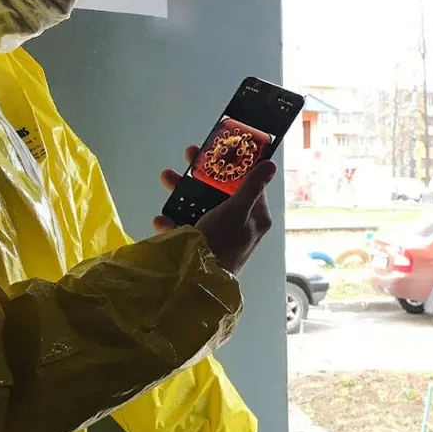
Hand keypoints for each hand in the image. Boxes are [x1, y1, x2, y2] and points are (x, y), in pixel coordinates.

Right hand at [154, 145, 275, 276]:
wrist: (198, 283)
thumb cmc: (222, 242)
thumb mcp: (237, 210)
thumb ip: (252, 187)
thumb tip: (271, 165)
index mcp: (255, 217)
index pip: (249, 183)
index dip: (234, 164)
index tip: (218, 148)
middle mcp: (240, 226)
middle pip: (222, 192)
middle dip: (203, 173)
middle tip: (188, 155)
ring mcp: (219, 237)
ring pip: (201, 206)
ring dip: (183, 192)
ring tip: (166, 178)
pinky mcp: (200, 248)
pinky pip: (186, 229)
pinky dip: (172, 222)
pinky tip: (161, 220)